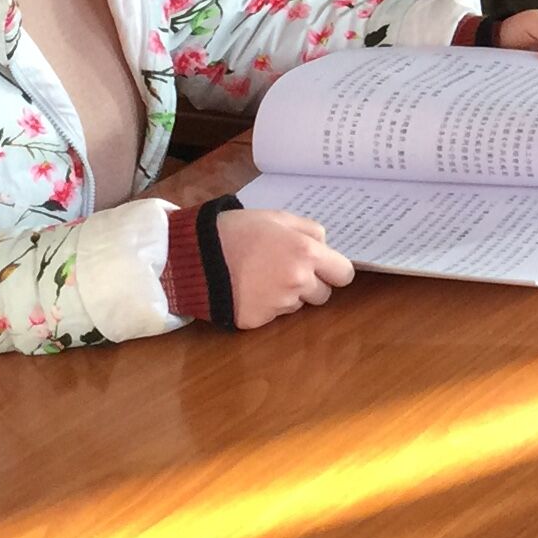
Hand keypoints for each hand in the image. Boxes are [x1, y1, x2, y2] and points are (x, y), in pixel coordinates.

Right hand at [216, 207, 353, 330]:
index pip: (344, 275)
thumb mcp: (276, 217)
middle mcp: (297, 282)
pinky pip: (272, 316)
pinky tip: (246, 289)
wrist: (193, 256)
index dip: (334, 271)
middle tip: (285, 270)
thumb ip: (308, 230)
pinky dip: (264, 306)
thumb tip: (324, 244)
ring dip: (287, 295)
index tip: (322, 267)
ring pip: (297, 305)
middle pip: (323, 295)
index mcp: (306, 254)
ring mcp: (277, 304)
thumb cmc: (236, 230)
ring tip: (260, 277)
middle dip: (311, 285)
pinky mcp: (257, 320)